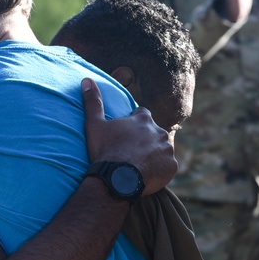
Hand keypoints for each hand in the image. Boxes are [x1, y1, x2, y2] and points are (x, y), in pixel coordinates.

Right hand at [81, 78, 176, 195]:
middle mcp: (159, 131)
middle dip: (146, 140)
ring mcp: (167, 149)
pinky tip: (147, 175)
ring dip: (154, 154)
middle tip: (131, 152)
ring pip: (162, 149)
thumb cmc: (105, 151)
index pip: (142, 114)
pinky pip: (167, 166)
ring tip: (139, 165)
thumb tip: (87, 80)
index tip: (126, 134)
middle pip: (154, 133)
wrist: (117, 180)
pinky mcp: (172, 166)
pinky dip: (160, 169)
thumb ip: (93, 102)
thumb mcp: (94, 125)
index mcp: (143, 119)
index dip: (134, 123)